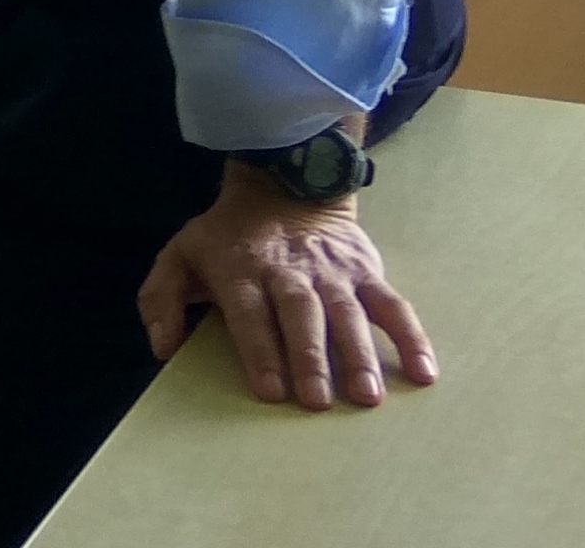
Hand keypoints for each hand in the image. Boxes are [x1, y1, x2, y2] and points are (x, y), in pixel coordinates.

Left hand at [137, 166, 438, 409]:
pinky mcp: (365, 272)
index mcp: (242, 271)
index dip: (260, 349)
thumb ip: (161, 298)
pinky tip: (424, 372)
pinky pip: (391, 305)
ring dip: (359, 354)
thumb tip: (161, 346)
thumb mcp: (181, 253)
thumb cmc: (228, 236)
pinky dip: (411, 337)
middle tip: (318, 401)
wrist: (284, 183)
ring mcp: (333, 272)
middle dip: (309, 356)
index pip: (251, 312)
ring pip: (348, 312)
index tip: (271, 390)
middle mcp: (290, 272)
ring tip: (368, 396)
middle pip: (301, 314)